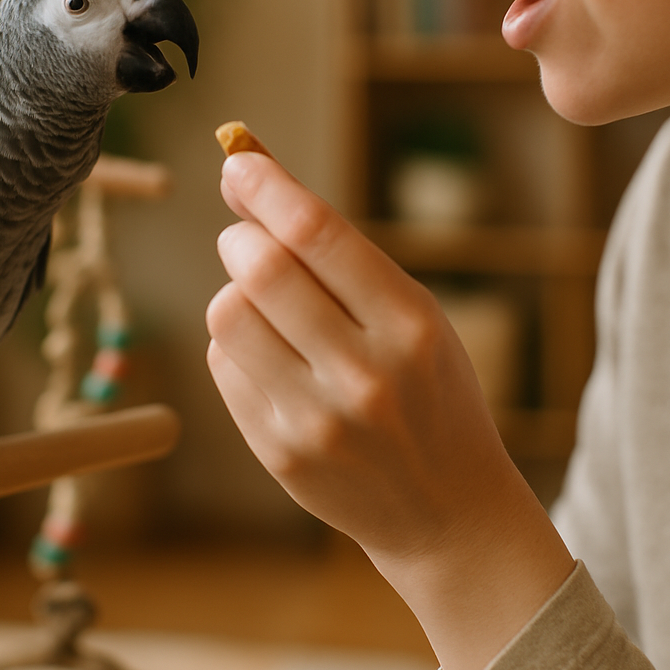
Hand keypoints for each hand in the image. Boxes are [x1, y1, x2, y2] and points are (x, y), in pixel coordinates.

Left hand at [206, 151, 574, 669]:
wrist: (445, 509)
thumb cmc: (428, 389)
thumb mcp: (412, 314)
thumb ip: (336, 254)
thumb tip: (248, 182)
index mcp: (410, 325)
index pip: (318, 234)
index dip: (268, 186)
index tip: (239, 160)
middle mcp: (364, 375)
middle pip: (261, 269)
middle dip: (240, 236)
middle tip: (246, 237)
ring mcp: (316, 421)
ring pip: (226, 315)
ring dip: (232, 290)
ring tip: (262, 301)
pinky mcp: (278, 453)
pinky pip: (223, 365)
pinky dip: (235, 344)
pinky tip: (272, 357)